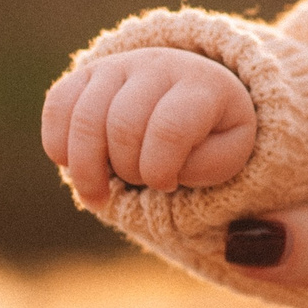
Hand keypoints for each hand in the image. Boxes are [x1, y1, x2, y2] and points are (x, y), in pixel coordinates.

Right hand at [42, 49, 256, 205]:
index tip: (167, 184)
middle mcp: (162, 65)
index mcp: (206, 87)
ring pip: (84, 116)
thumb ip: (234, 188)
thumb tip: (248, 241)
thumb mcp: (238, 163)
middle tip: (141, 185)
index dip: (160, 169)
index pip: (170, 128)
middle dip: (127, 169)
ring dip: (86, 166)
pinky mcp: (88, 74)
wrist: (195, 95)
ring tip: (102, 192)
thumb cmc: (216, 138)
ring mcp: (122, 65)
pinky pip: (59, 105)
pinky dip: (60, 145)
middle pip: (121, 125)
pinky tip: (78, 165)